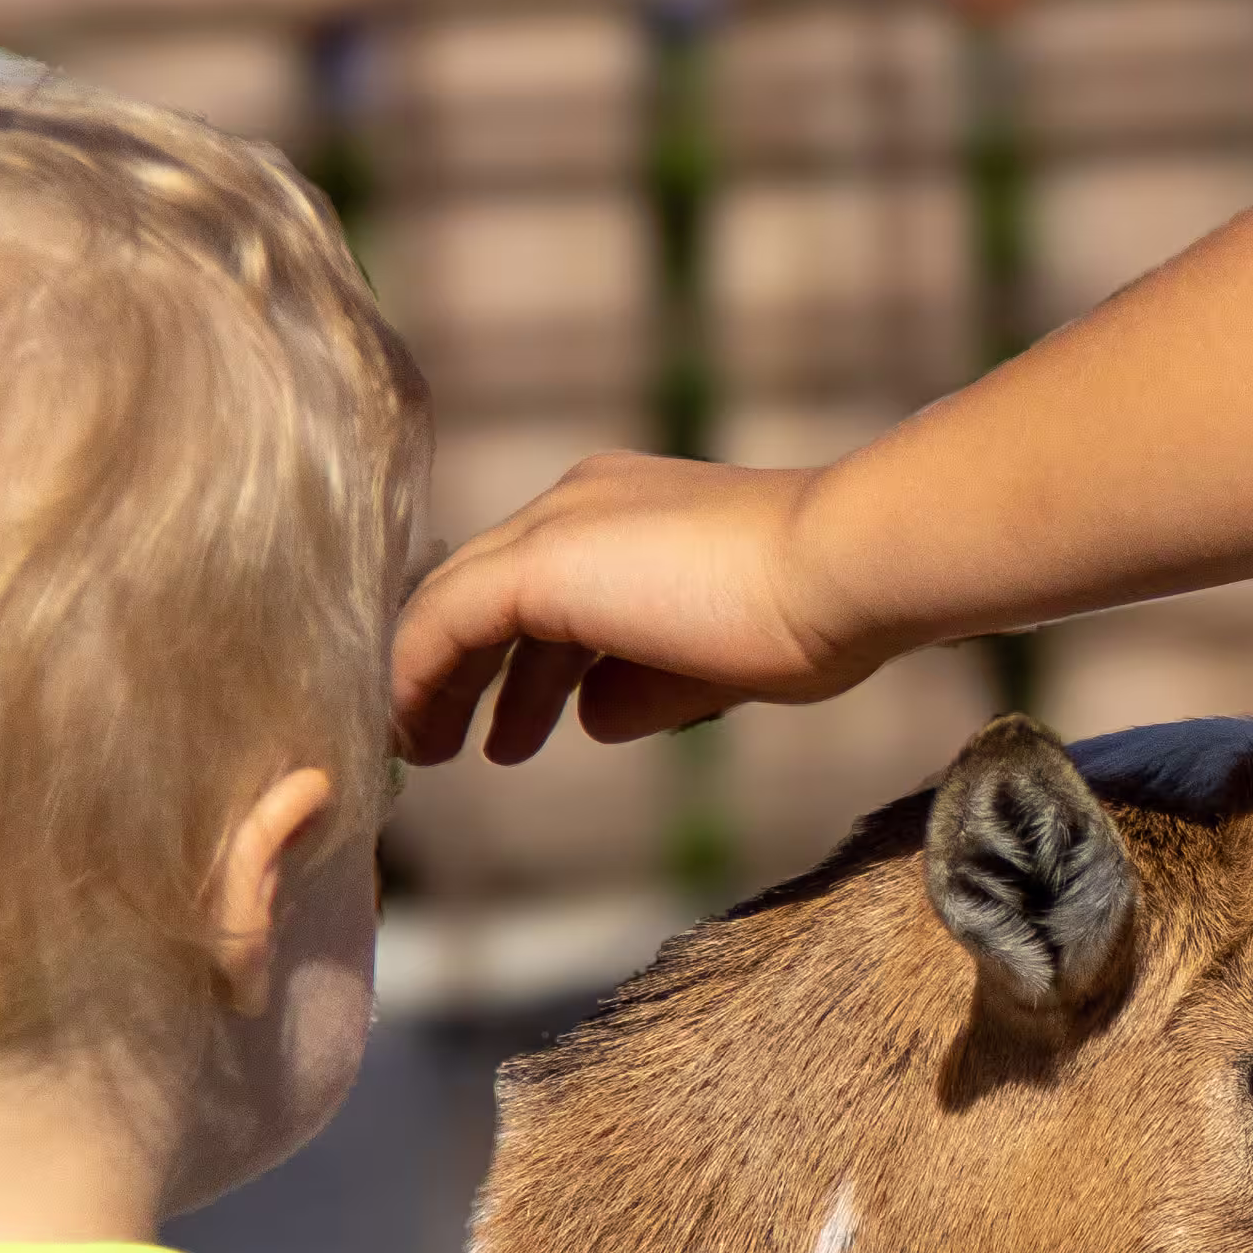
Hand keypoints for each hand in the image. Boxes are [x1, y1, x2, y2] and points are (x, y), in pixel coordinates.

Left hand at [395, 456, 877, 765]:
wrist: (840, 569)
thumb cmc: (810, 614)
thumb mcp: (712, 662)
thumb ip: (646, 684)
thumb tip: (593, 716)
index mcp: (630, 509)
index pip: (543, 584)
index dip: (518, 662)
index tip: (511, 724)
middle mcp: (583, 502)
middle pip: (489, 590)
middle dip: (464, 673)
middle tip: (449, 742)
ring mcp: (559, 524)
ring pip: (459, 603)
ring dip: (435, 682)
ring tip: (427, 750)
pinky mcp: (540, 561)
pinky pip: (444, 622)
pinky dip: (417, 676)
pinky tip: (413, 729)